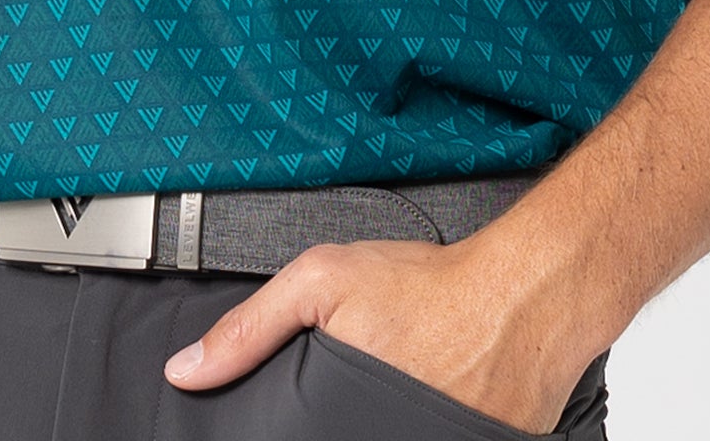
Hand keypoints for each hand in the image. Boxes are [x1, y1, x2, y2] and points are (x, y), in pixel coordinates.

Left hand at [162, 226, 598, 433]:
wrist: (525, 298)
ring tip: (369, 405)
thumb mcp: (321, 283)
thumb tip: (184, 371)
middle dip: (322, 432)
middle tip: (334, 404)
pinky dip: (404, 435)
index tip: (280, 426)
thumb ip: (250, 329)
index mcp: (338, 427)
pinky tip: (400, 415)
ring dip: (368, 432)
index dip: (281, 439)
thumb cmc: (427, 288)